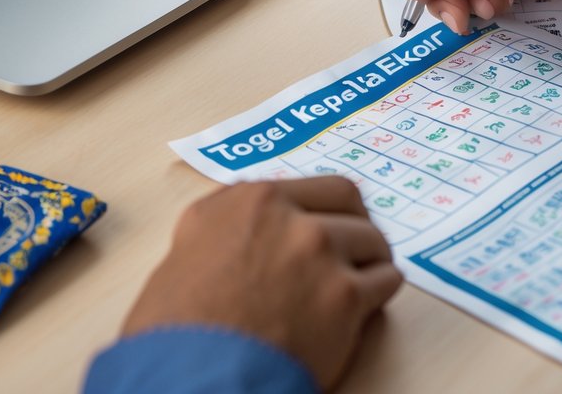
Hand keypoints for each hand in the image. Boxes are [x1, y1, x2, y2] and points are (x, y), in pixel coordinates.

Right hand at [120, 177, 402, 388]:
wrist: (193, 374)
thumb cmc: (176, 326)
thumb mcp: (188, 249)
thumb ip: (229, 226)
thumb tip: (253, 229)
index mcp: (250, 201)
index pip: (317, 187)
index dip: (330, 209)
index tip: (336, 222)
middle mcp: (289, 217)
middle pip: (351, 205)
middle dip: (358, 225)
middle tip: (358, 247)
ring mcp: (320, 252)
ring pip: (373, 242)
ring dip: (370, 261)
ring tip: (361, 283)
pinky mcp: (345, 296)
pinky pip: (385, 281)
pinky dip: (380, 292)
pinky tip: (366, 306)